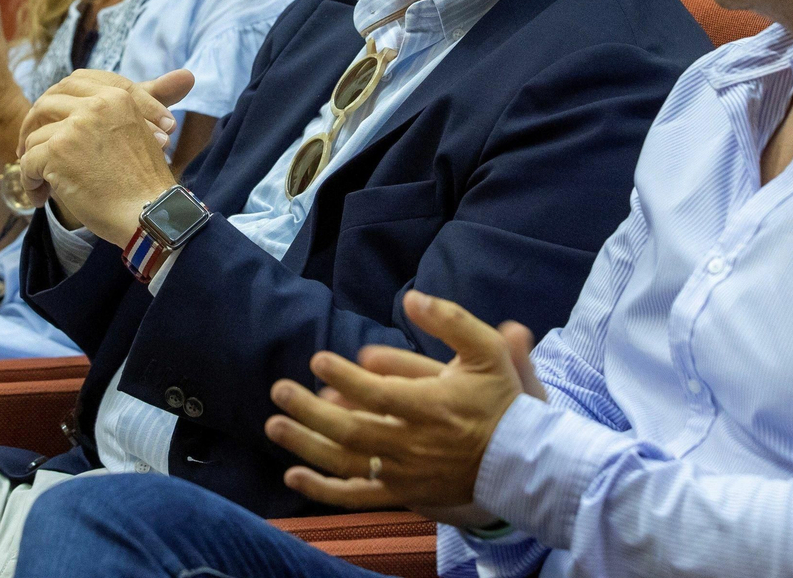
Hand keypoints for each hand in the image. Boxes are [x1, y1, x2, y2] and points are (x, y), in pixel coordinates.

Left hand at [18, 69, 195, 244]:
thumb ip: (157, 99)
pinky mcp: (57, 152)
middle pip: (47, 102)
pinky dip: (29, 182)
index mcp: (118, 96)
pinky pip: (28, 162)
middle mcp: (96, 104)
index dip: (59, 100)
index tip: (55, 122)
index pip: (75, 82)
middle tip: (31, 147)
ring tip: (42, 182)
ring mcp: (75, 127)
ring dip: (33, 160)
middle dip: (34, 124)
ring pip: (35, 136)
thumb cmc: (148, 179)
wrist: (149, 214)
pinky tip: (40, 196)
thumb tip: (186, 74)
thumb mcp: (152, 130)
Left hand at [264, 290, 546, 520]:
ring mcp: (405, 474)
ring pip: (346, 463)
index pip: (378, 395)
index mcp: (432, 406)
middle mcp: (414, 444)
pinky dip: (322, 489)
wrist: (519, 459)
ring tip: (274, 425)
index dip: (345, 378)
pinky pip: (356, 496)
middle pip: (352, 431)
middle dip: (310, 411)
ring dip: (306, 445)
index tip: (318, 358)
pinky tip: (292, 476)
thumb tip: (413, 297)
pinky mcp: (402, 493)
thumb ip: (451, 320)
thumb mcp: (486, 350)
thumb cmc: (499, 399)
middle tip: (280, 391)